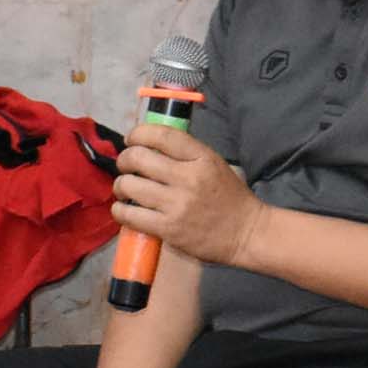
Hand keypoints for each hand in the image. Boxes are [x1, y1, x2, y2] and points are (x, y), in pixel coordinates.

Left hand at [109, 123, 260, 268]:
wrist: (246, 234)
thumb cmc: (230, 197)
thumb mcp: (214, 164)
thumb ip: (186, 154)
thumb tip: (149, 144)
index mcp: (202, 158)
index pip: (161, 135)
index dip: (138, 133)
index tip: (132, 139)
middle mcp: (188, 178)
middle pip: (138, 158)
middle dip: (124, 160)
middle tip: (126, 166)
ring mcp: (177, 205)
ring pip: (129, 185)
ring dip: (121, 185)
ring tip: (125, 188)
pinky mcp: (168, 229)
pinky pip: (129, 214)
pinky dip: (120, 210)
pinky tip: (125, 209)